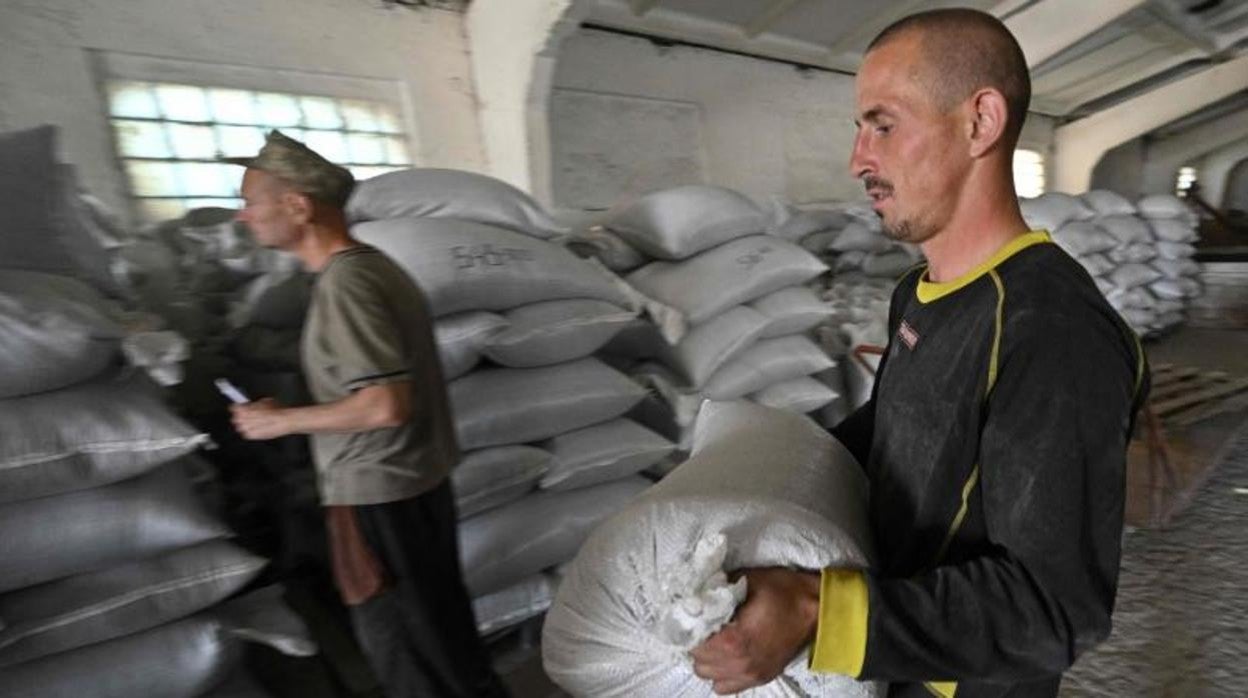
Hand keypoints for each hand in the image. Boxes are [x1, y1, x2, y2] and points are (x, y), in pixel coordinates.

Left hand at [230, 398, 292, 439]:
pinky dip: (250, 431)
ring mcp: (246, 428)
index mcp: (243, 409)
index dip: (238, 407)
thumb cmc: (276, 411)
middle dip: (241, 417)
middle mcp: (242, 419)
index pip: (234, 408)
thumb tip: (250, 406)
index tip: (240, 407)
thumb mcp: (263, 401)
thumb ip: (253, 404)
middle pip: (235, 418)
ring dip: (245, 425)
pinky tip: (257, 428)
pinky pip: (247, 434)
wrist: (283, 421)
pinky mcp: (252, 436)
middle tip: (248, 415)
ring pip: (240, 427)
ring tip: (254, 422)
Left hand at [690, 568, 821, 694]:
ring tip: (714, 640)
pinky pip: (725, 688)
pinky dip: (720, 674)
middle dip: (696, 643)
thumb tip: (695, 592)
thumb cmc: (783, 591)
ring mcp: (751, 674)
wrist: (816, 608)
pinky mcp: (760, 678)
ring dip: (707, 660)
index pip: (694, 644)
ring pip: (709, 677)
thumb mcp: (747, 580)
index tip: (690, 616)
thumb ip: (717, 588)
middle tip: (702, 626)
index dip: (688, 628)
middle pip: (698, 662)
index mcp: (735, 639)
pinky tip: (726, 656)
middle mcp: (741, 663)